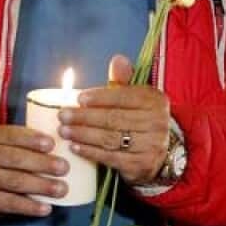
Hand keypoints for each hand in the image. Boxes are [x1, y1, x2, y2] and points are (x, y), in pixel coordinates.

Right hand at [0, 126, 67, 221]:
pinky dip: (30, 207)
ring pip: (15, 181)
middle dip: (42, 163)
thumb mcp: (12, 147)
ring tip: (61, 189)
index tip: (51, 144)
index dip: (32, 139)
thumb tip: (66, 145)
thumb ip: (31, 144)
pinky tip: (46, 208)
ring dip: (41, 186)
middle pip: (16, 158)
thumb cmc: (6, 164)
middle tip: (64, 168)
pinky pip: (10, 203)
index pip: (12, 135)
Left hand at [60, 55, 170, 187]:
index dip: (100, 97)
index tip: (78, 99)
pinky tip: (76, 148)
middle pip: (113, 118)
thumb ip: (123, 81)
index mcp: (154, 100)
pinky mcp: (142, 165)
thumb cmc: (141, 119)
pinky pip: (111, 158)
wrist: (162, 151)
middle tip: (62, 116)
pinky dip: (91, 152)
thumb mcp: (136, 98)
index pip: (124, 97)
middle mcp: (156, 122)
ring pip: (110, 138)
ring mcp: (151, 145)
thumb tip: (118, 59)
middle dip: (84, 117)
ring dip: (83, 135)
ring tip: (64, 131)